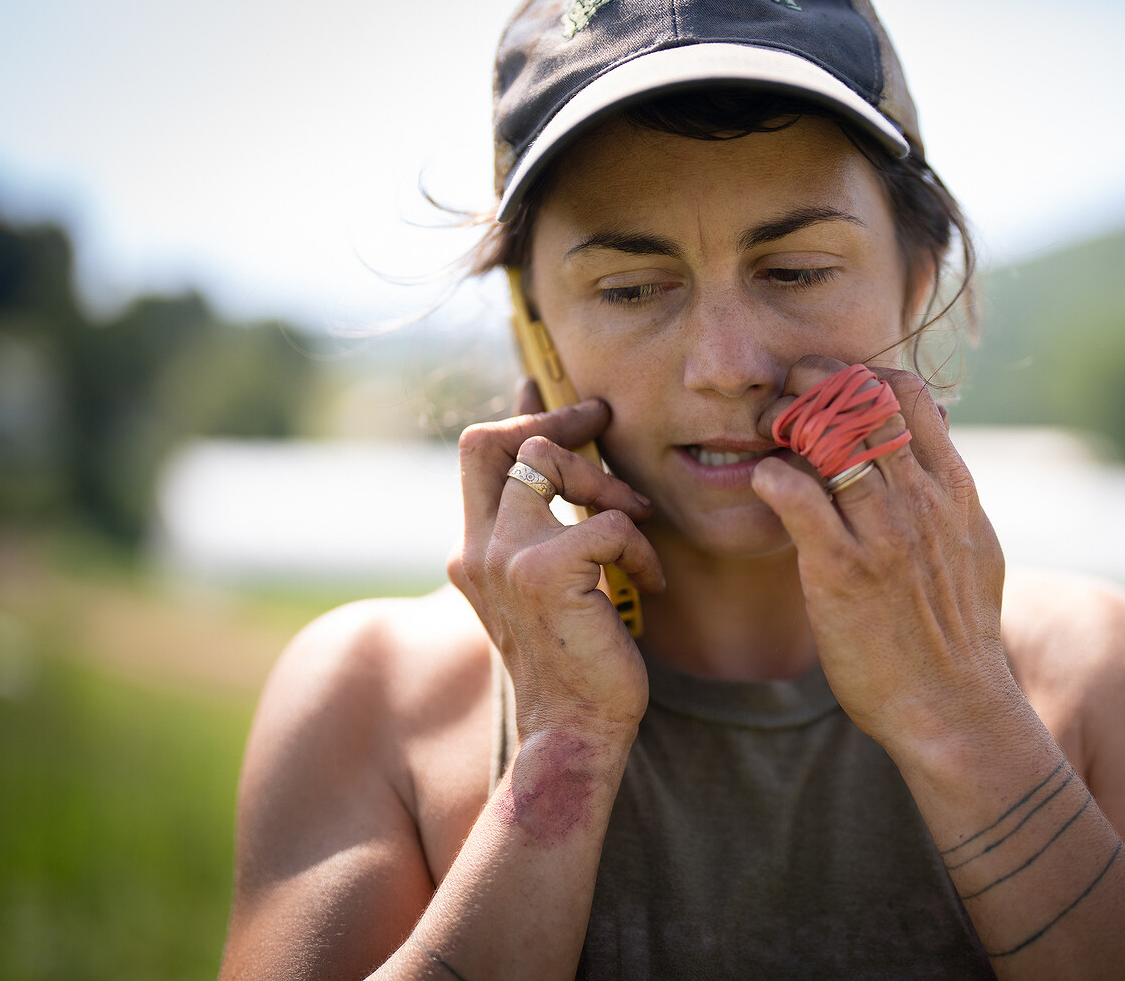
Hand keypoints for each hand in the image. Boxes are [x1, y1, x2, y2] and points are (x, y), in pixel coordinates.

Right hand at [447, 380, 664, 741]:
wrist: (573, 732)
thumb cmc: (575, 663)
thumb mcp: (550, 589)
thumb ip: (547, 533)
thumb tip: (566, 473)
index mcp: (474, 550)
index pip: (478, 453)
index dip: (518, 414)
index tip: (548, 391)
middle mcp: (477, 548)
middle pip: (492, 440)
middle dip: (556, 419)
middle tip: (604, 421)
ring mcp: (504, 558)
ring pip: (549, 463)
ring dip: (608, 485)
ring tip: (640, 521)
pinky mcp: (545, 573)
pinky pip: (607, 521)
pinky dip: (640, 546)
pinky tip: (651, 581)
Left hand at [751, 356, 1008, 748]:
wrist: (953, 707)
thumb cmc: (959, 637)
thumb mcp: (978, 550)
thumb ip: (953, 501)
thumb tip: (939, 463)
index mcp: (953, 488)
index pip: (907, 392)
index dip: (861, 375)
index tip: (832, 389)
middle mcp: (920, 499)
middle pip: (861, 399)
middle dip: (813, 381)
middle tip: (784, 393)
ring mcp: (882, 532)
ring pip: (826, 436)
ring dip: (785, 421)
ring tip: (764, 432)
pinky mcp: (842, 570)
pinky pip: (796, 498)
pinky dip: (773, 478)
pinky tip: (764, 484)